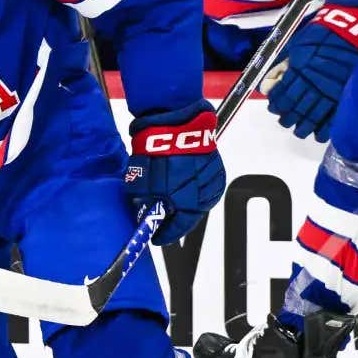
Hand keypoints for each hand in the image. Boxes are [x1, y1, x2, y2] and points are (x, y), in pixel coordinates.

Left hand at [125, 104, 224, 244]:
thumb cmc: (155, 153)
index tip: (154, 238)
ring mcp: (214, 181)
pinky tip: (180, 182)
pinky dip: (192, 187)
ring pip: (198, 200)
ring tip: (168, 196)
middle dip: (173, 216)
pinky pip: (204, 185)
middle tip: (159, 216)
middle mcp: (205, 196)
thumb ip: (143, 205)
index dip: (165, 234)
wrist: (176, 120)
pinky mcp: (217, 167)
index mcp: (188, 202)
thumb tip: (143, 217)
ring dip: (183, 201)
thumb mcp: (140, 183)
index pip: (178, 228)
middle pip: (189, 215)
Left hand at [266, 6, 357, 140]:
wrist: (355, 29)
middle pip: (296, 108)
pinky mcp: (346, 94)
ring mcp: (330, 90)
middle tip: (285, 122)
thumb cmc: (325, 32)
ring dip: (303, 127)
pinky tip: (318, 135)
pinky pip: (334, 118)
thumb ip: (286, 62)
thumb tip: (273, 78)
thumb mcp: (299, 42)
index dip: (276, 104)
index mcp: (299, 69)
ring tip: (299, 131)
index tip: (274, 108)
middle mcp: (313, 82)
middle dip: (288, 118)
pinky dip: (325, 130)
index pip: (282, 93)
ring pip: (313, 116)